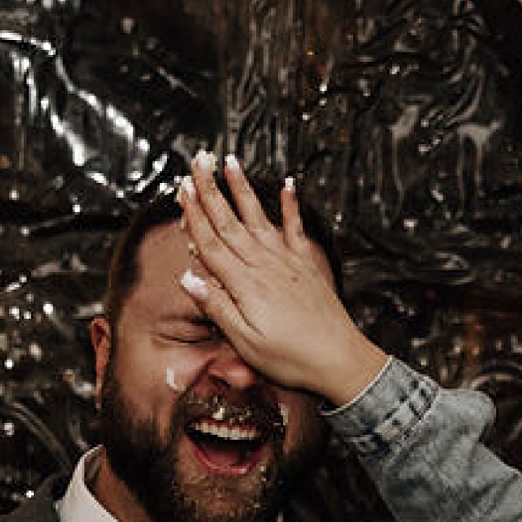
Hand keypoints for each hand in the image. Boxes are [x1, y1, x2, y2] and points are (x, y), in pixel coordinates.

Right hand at [174, 157, 384, 407]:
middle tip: (197, 162)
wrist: (339, 359)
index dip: (194, 214)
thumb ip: (216, 307)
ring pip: (258, 217)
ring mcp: (286, 261)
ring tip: (231, 161)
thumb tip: (187, 278)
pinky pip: (296, 228)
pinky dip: (291, 204)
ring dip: (242, 188)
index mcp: (244, 284)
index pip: (211, 242)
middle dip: (210, 189)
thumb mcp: (245, 341)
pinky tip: (288, 184)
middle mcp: (264, 265)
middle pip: (229, 221)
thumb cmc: (291, 358)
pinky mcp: (305, 264)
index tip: (181, 189)